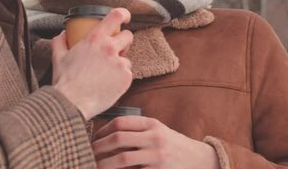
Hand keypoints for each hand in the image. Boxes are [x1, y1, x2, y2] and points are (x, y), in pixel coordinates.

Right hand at [52, 8, 132, 119]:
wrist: (72, 103)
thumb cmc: (65, 81)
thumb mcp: (58, 57)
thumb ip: (60, 42)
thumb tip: (62, 34)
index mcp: (95, 39)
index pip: (116, 16)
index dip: (124, 14)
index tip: (125, 17)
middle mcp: (110, 48)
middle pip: (128, 36)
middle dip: (123, 42)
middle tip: (115, 50)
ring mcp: (120, 64)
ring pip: (127, 59)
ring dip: (120, 64)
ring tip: (106, 74)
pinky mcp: (126, 78)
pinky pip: (128, 74)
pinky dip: (121, 78)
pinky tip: (109, 83)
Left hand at [92, 116, 218, 168]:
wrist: (200, 161)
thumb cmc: (174, 146)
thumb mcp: (159, 131)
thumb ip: (138, 130)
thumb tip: (105, 136)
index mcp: (152, 124)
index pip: (120, 122)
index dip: (102, 130)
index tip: (92, 138)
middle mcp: (155, 138)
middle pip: (118, 139)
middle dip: (98, 147)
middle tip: (86, 153)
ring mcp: (158, 156)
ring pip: (122, 159)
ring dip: (104, 164)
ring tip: (93, 166)